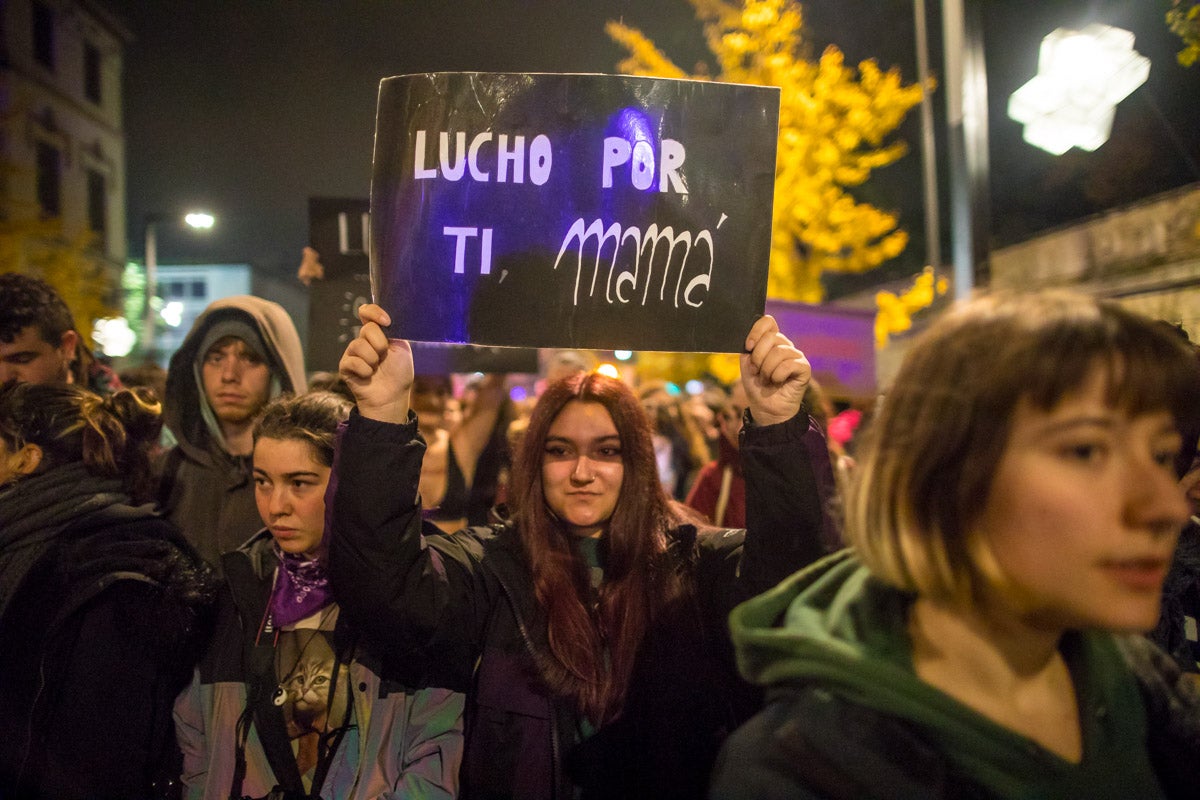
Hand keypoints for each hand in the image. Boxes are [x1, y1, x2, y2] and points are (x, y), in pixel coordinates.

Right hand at [337, 304, 413, 422]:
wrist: (392, 396)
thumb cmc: (399, 374)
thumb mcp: (402, 348)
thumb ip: (393, 332)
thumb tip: (382, 320)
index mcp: (377, 333)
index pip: (367, 312)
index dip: (374, 312)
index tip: (386, 322)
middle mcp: (363, 340)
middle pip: (367, 329)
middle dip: (380, 344)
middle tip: (384, 357)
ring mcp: (352, 352)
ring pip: (359, 345)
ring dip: (373, 360)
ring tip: (376, 369)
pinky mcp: (345, 366)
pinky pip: (353, 361)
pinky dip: (365, 370)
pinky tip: (368, 376)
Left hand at [740, 315, 810, 425]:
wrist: (765, 407)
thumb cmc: (756, 385)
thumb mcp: (747, 363)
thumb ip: (749, 347)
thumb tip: (752, 337)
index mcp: (771, 341)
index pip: (768, 321)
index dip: (756, 331)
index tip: (748, 347)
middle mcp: (785, 345)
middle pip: (771, 337)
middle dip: (758, 357)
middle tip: (756, 371)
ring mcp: (796, 355)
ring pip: (779, 352)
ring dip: (766, 369)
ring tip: (766, 379)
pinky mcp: (804, 367)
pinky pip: (788, 365)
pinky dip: (777, 375)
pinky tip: (777, 382)